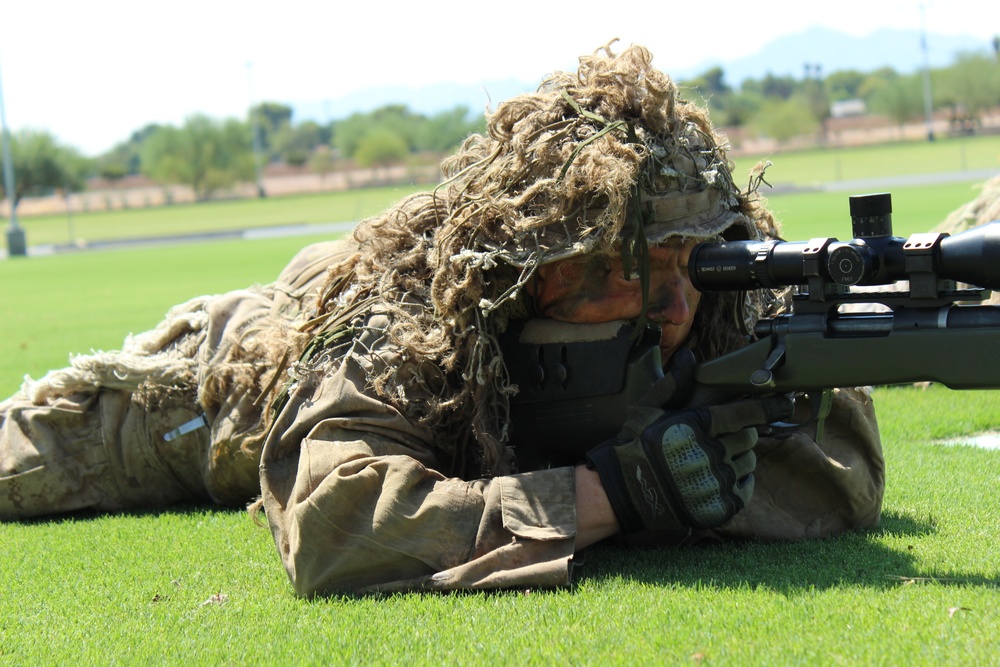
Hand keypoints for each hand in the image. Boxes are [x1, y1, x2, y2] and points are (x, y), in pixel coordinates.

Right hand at [586, 351, 791, 535]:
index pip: (747, 413)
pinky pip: (745, 489)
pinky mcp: (717, 506)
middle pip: (750, 438)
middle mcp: (711, 453)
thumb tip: (689, 356)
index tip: (784, 402)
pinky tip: (721, 477)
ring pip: (748, 463)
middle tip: (725, 435)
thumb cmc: (633, 446)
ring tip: (717, 458)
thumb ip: (673, 383)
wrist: (622, 491)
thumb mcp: (646, 409)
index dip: (769, 407)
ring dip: (739, 457)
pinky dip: (738, 481)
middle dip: (743, 433)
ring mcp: (716, 482)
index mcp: (698, 425)